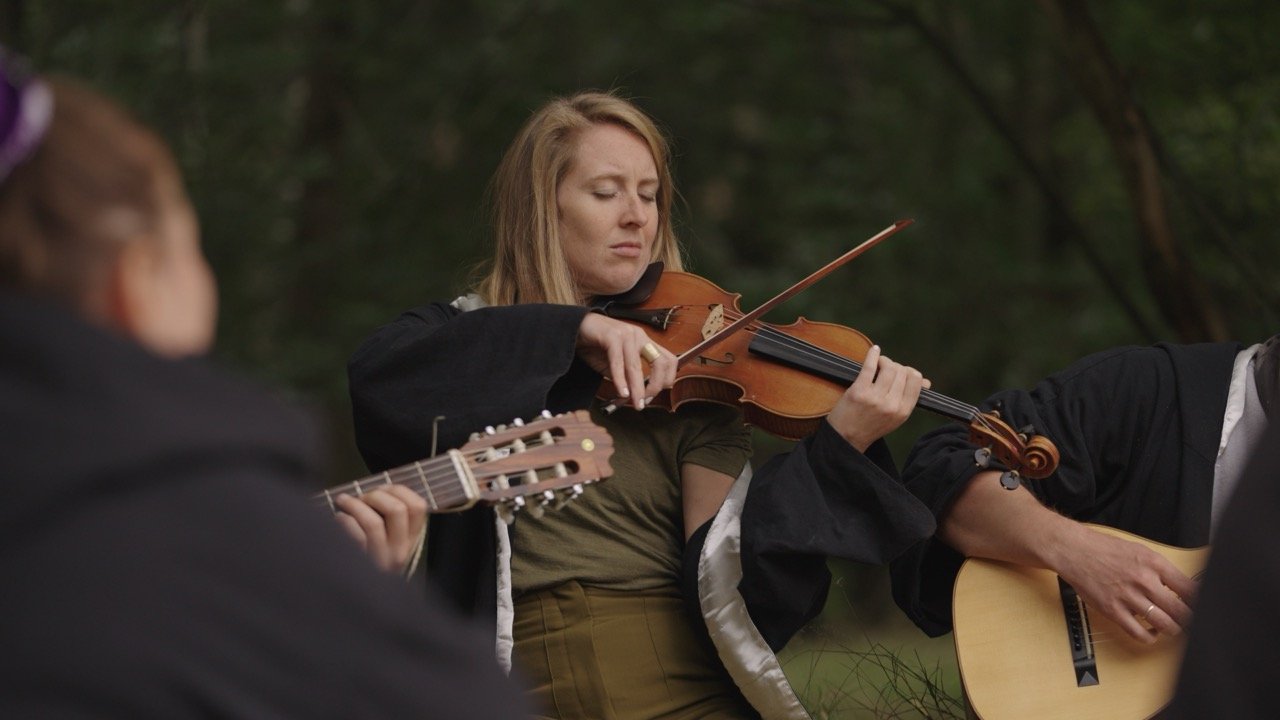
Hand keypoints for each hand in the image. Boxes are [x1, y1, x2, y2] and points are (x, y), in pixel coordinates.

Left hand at [333, 485, 427, 573]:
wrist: (355, 601)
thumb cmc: (368, 565)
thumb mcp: (390, 546)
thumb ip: (390, 522)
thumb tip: (375, 491)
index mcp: (410, 542)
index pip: (418, 507)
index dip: (400, 490)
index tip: (384, 489)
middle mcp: (399, 551)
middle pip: (398, 510)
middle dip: (376, 494)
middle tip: (361, 497)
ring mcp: (380, 559)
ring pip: (373, 522)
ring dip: (354, 504)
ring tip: (343, 502)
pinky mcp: (360, 564)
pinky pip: (353, 534)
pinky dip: (343, 520)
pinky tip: (338, 519)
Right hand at [576, 312, 675, 409]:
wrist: (574, 329)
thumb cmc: (595, 346)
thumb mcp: (615, 366)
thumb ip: (626, 379)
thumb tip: (635, 398)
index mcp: (645, 341)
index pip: (669, 360)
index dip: (666, 380)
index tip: (653, 396)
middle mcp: (639, 336)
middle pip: (661, 362)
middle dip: (656, 386)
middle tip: (644, 402)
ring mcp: (627, 334)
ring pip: (636, 366)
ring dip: (637, 388)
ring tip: (635, 403)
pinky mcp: (612, 335)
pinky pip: (618, 362)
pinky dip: (620, 380)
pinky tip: (621, 392)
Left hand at [827, 344, 928, 450]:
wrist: (846, 439)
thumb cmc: (871, 425)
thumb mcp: (895, 417)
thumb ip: (909, 399)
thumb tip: (927, 383)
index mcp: (903, 411)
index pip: (915, 381)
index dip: (909, 372)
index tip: (901, 371)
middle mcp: (892, 405)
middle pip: (902, 372)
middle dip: (895, 366)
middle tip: (886, 368)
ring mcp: (875, 398)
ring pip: (889, 367)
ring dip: (885, 360)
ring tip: (880, 362)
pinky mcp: (859, 391)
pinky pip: (870, 366)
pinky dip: (873, 355)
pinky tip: (874, 350)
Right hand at [1054, 526, 1196, 642]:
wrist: (1073, 550)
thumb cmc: (1103, 549)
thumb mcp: (1139, 550)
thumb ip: (1160, 570)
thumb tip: (1181, 588)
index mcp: (1153, 563)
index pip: (1190, 589)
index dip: (1200, 603)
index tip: (1202, 609)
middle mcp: (1143, 580)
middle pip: (1181, 611)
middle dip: (1189, 621)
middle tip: (1190, 623)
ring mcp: (1128, 596)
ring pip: (1164, 625)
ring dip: (1172, 630)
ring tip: (1172, 628)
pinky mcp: (1112, 610)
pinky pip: (1139, 633)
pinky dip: (1150, 637)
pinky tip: (1150, 631)